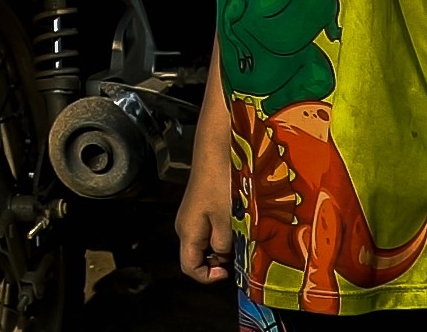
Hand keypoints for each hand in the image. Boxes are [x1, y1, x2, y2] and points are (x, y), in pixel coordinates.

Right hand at [175, 168, 232, 283]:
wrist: (215, 151)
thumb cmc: (219, 182)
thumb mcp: (227, 219)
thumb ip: (224, 243)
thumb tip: (223, 256)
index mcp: (188, 232)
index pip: (189, 268)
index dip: (208, 276)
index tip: (228, 271)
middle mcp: (186, 226)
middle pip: (198, 256)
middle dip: (219, 260)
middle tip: (239, 251)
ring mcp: (192, 216)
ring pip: (207, 243)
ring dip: (224, 245)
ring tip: (240, 235)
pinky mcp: (201, 208)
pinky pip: (211, 231)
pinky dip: (224, 233)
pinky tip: (237, 222)